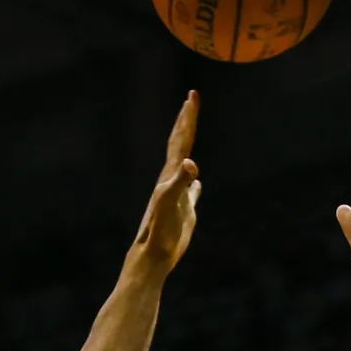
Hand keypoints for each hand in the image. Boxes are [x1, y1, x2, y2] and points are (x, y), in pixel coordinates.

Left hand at [133, 92, 201, 272]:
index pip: (181, 140)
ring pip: (184, 163)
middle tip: (192, 98)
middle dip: (186, 120)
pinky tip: (197, 181)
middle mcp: (172, 180)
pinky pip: (191, 190)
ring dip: (188, 144)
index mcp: (170, 175)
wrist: (153, 255)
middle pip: (180, 144)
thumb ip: (181, 185)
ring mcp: (178, 194)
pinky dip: (195, 181)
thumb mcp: (171, 205)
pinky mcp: (183, 211)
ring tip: (191, 130)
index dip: (188, 118)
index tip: (192, 95)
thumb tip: (193, 166)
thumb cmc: (159, 231)